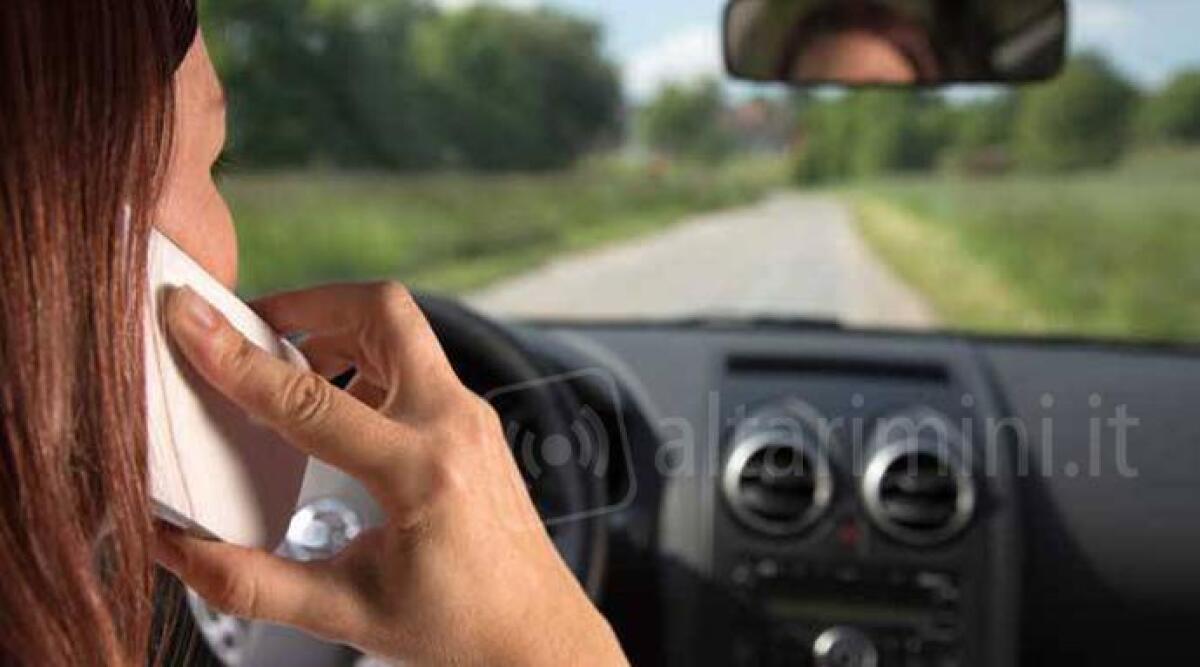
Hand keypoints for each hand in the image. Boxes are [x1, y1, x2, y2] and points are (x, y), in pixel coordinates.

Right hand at [154, 283, 626, 665]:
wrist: (536, 635)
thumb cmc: (459, 626)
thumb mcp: (344, 613)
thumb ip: (251, 583)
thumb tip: (177, 547)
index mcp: (422, 473)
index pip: (312, 400)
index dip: (238, 359)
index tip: (189, 321)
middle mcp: (454, 427)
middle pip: (383, 311)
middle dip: (308, 303)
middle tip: (251, 327)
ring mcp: (471, 418)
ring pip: (403, 327)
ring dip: (338, 329)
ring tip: (285, 368)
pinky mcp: (472, 421)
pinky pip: (416, 361)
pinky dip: (365, 358)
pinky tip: (332, 402)